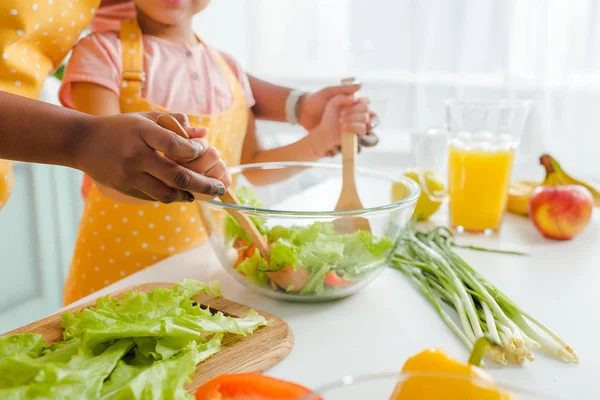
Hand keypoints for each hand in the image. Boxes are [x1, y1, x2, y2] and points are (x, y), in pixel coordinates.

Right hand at [74, 112, 227, 202]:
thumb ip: (176, 123)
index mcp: (142, 132)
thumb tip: (204, 134)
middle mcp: (136, 155)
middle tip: (219, 189)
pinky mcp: (125, 188)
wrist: (82, 142)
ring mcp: (129, 174)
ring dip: (187, 195)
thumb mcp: (146, 119)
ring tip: (199, 192)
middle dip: (203, 184)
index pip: (176, 145)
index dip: (195, 151)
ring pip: (167, 192)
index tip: (205, 152)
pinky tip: (180, 193)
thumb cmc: (120, 128)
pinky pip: (154, 197)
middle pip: (177, 175)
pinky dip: (170, 197)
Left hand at [306, 95, 371, 157]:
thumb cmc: (316, 101)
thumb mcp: (329, 93)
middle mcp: (354, 114)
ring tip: (340, 123)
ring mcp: (352, 126)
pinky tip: (342, 129)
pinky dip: (354, 132)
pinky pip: (360, 137)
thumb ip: (344, 89)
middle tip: (341, 115)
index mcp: (351, 103)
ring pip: (367, 127)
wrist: (304, 116)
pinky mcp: (348, 136)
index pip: (367, 103)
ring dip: (355, 124)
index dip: (363, 104)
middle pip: (369, 115)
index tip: (353, 103)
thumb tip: (361, 85)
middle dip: (356, 114)